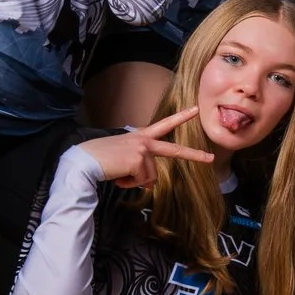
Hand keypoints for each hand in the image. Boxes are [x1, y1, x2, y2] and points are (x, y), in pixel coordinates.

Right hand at [77, 106, 212, 187]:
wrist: (83, 161)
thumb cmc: (100, 159)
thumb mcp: (123, 157)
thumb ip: (139, 164)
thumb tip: (149, 184)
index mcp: (140, 136)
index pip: (163, 125)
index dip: (180, 117)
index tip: (195, 109)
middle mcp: (143, 140)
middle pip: (174, 150)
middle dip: (194, 155)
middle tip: (210, 158)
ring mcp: (142, 150)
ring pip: (150, 177)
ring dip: (134, 181)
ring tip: (118, 173)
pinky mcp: (138, 161)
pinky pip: (141, 182)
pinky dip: (129, 184)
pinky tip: (117, 176)